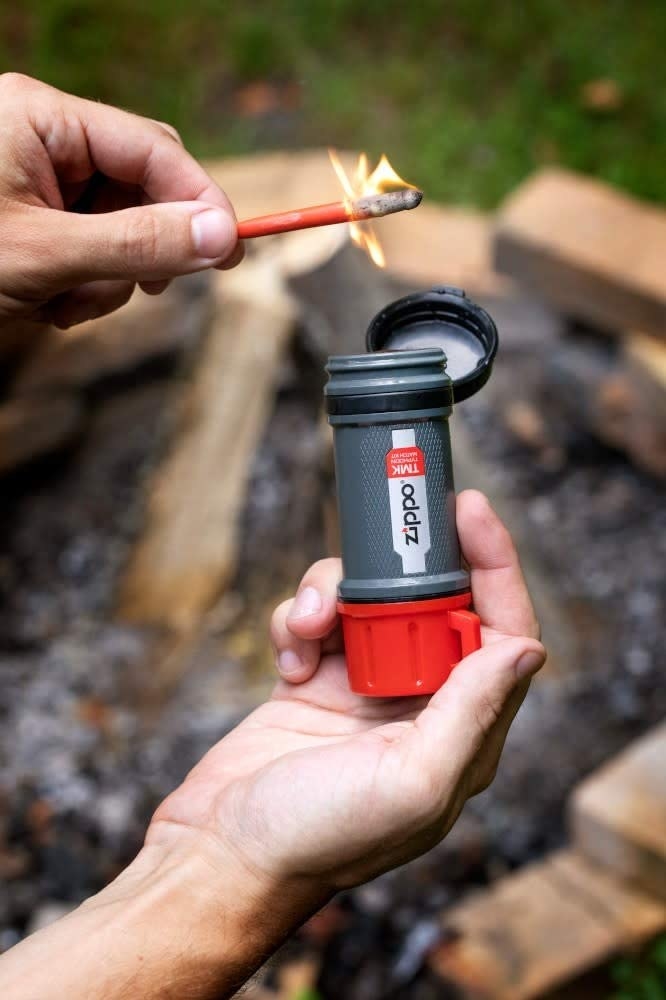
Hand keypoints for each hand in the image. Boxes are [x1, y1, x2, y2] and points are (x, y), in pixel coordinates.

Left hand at [0, 73, 239, 336]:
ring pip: (122, 228)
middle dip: (143, 248)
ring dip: (108, 279)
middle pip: (142, 188)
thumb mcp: (48, 255)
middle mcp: (45, 140)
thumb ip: (139, 243)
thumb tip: (222, 238)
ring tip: (62, 304)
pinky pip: (94, 249)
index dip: (200, 200)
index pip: (152, 149)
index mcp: (42, 118)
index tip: (233, 251)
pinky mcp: (38, 218)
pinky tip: (49, 304)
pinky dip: (85, 287)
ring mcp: (41, 181)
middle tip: (148, 288)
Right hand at [0, 491, 545, 999]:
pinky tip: (287, 659)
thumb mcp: (411, 782)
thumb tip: (525, 649)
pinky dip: (298, 621)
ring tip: (307, 624)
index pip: (502, 632)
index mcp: (463, 733)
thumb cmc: (317, 837)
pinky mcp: (317, 679)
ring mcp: (366, 689)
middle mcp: (422, 706)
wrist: (222, 852)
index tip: (469, 511)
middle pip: (433, 602)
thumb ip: (472, 713)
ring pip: (369, 600)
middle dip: (400, 570)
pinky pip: (319, 618)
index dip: (496, 567)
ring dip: (335, 594)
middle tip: (376, 542)